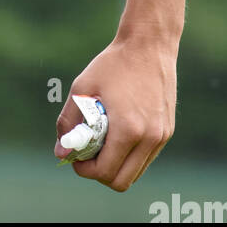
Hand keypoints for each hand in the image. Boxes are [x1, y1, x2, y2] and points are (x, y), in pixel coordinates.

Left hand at [54, 34, 177, 190]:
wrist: (149, 45)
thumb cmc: (113, 64)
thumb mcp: (82, 88)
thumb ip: (69, 121)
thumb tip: (60, 151)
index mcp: (128, 129)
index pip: (105, 171)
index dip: (84, 170)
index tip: (74, 156)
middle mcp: (149, 138)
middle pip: (122, 181)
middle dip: (99, 173)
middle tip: (85, 154)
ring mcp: (161, 136)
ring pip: (135, 173)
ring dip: (115, 166)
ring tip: (100, 142)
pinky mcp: (166, 131)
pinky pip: (145, 158)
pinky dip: (128, 155)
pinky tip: (116, 133)